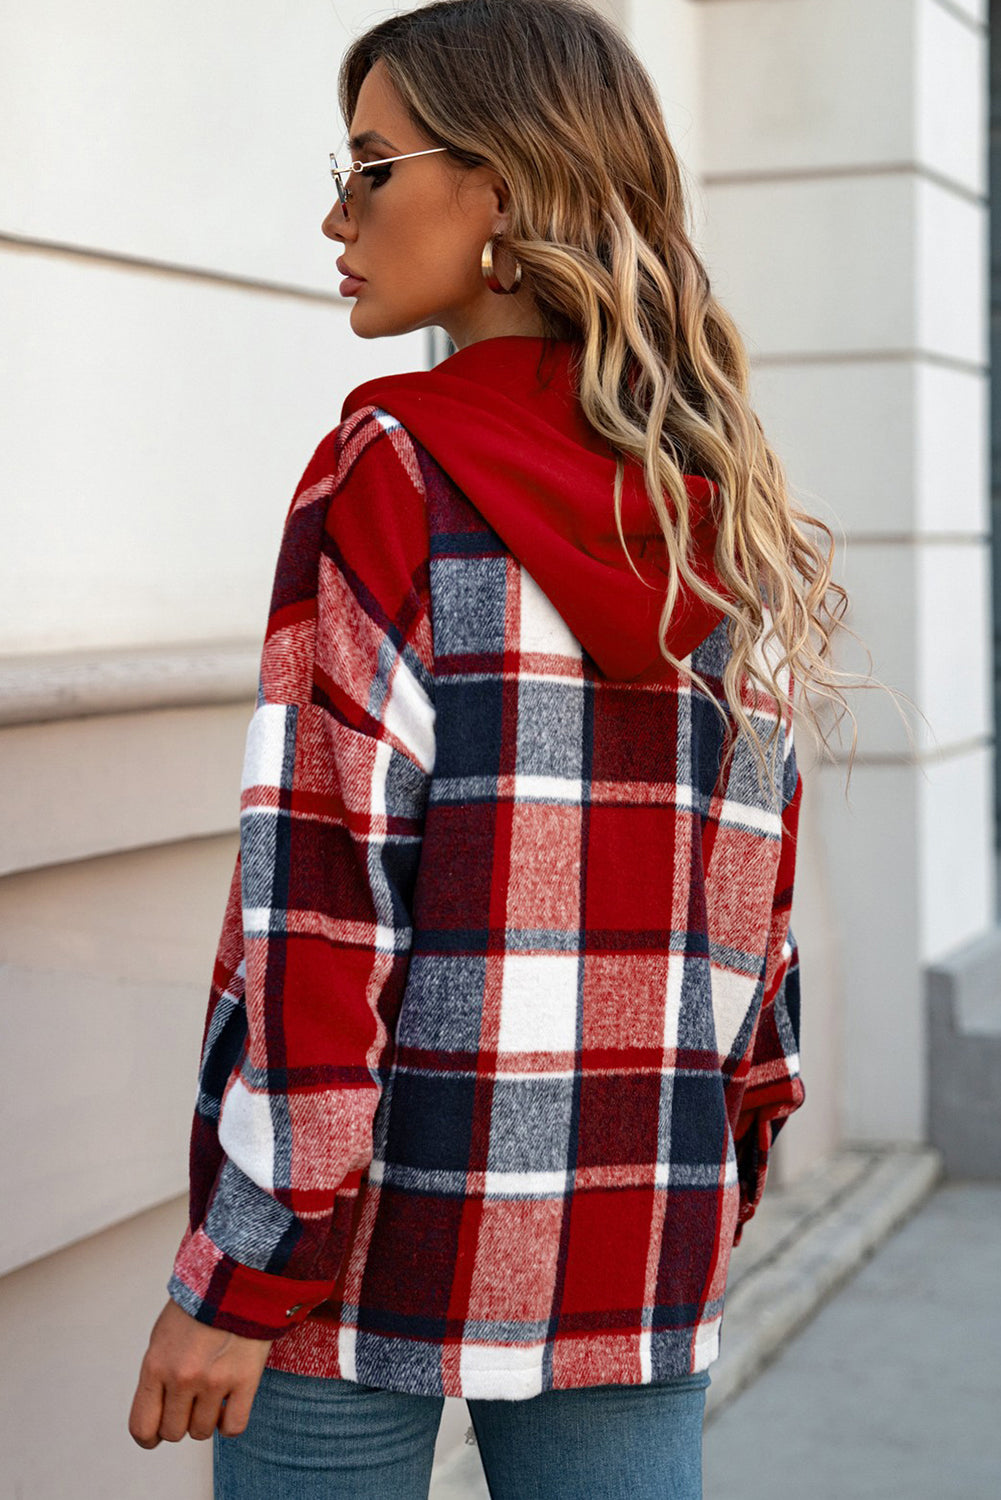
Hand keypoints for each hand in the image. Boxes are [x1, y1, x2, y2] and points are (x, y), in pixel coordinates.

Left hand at [128, 1297, 273, 1447]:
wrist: (237, 1277)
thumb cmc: (198, 1306)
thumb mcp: (163, 1337)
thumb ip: (157, 1375)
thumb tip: (157, 1411)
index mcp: (156, 1366)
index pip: (142, 1427)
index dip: (149, 1437)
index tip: (157, 1433)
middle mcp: (182, 1377)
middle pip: (173, 1432)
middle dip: (180, 1422)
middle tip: (190, 1404)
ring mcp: (214, 1380)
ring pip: (202, 1432)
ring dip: (206, 1420)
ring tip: (212, 1397)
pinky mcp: (245, 1379)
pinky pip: (233, 1427)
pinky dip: (230, 1424)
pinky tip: (230, 1405)